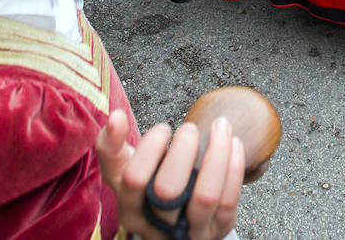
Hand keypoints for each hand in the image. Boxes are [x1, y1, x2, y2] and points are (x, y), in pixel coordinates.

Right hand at [96, 113, 243, 239]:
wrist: (173, 224)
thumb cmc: (148, 189)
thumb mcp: (124, 171)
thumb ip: (111, 145)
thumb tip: (115, 116)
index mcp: (130, 209)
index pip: (134, 179)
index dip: (150, 147)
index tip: (162, 128)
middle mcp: (157, 226)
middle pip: (169, 190)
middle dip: (183, 150)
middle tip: (189, 129)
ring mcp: (189, 231)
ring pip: (205, 196)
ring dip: (216, 154)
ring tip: (220, 126)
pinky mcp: (217, 230)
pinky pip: (228, 200)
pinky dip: (233, 167)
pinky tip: (233, 144)